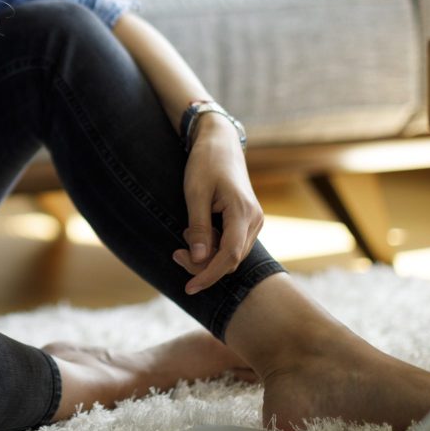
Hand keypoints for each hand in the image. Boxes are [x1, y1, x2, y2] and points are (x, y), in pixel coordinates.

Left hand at [173, 116, 264, 294]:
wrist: (220, 142)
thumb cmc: (205, 164)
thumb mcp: (195, 194)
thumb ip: (199, 227)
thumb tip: (199, 259)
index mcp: (242, 212)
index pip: (229, 256)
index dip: (209, 275)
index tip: (189, 288)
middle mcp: (255, 220)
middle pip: (231, 260)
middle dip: (203, 265)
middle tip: (175, 254)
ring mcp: (254, 221)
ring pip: (232, 254)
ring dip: (207, 256)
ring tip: (183, 237)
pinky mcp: (248, 221)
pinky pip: (232, 244)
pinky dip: (213, 246)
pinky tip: (197, 232)